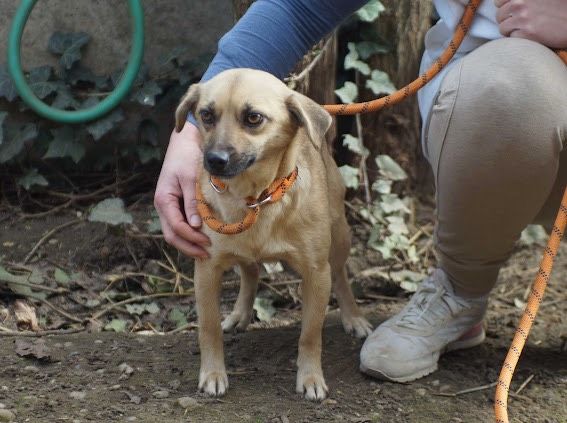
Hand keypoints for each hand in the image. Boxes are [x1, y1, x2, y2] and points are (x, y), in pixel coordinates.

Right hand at [154, 123, 210, 257]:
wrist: (184, 142)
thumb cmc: (186, 157)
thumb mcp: (190, 179)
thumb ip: (192, 202)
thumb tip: (195, 226)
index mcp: (163, 200)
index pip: (176, 227)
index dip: (191, 239)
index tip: (208, 244)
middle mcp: (163, 205)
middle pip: (172, 235)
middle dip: (189, 247)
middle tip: (207, 254)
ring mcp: (168, 205)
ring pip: (174, 232)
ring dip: (188, 243)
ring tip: (205, 250)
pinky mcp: (175, 203)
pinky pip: (179, 223)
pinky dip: (189, 234)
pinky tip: (201, 237)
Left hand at [495, 0, 566, 48]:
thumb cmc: (559, 7)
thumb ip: (523, 0)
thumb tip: (507, 3)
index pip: (498, 1)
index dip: (504, 7)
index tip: (512, 11)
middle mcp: (520, 3)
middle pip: (499, 16)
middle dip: (507, 20)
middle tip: (520, 22)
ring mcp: (523, 18)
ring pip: (503, 28)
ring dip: (511, 30)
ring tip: (525, 28)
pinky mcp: (527, 32)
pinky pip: (511, 38)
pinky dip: (519, 38)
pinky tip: (530, 34)